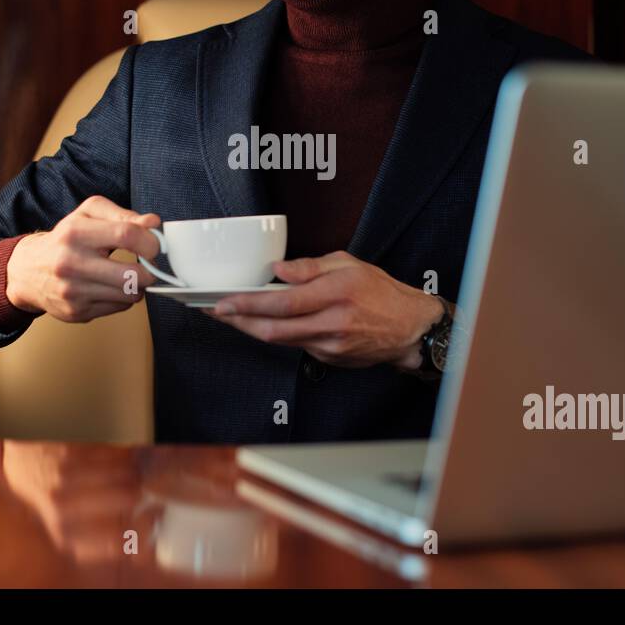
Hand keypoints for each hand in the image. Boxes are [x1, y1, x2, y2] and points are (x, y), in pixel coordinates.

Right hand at [5, 195, 161, 322]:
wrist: (27, 270)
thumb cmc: (65, 239)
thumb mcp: (88, 215)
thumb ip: (123, 215)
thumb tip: (153, 223)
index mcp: (76, 232)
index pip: (127, 235)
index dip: (151, 241)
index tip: (155, 245)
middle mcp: (71, 263)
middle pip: (134, 274)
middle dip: (151, 271)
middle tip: (147, 264)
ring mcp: (73, 291)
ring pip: (130, 295)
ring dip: (138, 285)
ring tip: (127, 274)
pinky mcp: (76, 312)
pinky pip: (119, 307)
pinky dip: (123, 297)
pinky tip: (111, 287)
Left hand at [201, 251, 442, 370]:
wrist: (410, 328)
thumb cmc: (380, 291)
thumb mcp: (348, 264)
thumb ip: (310, 267)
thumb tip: (277, 270)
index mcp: (337, 294)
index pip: (283, 302)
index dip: (249, 304)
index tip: (223, 301)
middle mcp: (333, 323)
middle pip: (274, 329)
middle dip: (239, 321)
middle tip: (215, 310)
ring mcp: (331, 346)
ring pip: (281, 341)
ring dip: (252, 329)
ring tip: (232, 315)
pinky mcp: (330, 359)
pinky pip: (296, 346)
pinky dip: (278, 334)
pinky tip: (266, 323)